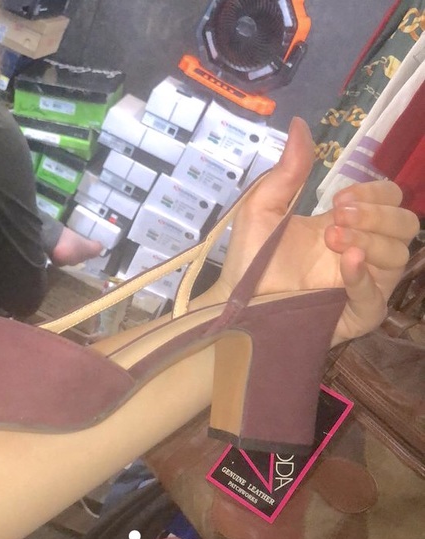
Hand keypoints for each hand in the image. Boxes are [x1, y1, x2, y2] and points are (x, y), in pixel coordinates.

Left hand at [214, 117, 419, 345]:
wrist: (236, 299)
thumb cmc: (249, 257)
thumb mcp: (263, 207)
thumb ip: (287, 171)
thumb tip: (300, 124)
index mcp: (343, 225)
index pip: (388, 200)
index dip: (374, 194)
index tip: (339, 197)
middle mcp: (359, 252)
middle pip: (405, 224)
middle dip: (376, 214)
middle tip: (337, 217)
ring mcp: (360, 283)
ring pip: (399, 255)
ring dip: (371, 238)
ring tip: (333, 238)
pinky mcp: (353, 313)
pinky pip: (378, 297)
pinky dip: (365, 276)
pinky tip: (348, 260)